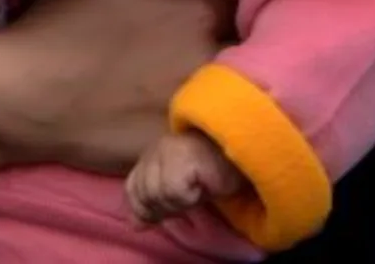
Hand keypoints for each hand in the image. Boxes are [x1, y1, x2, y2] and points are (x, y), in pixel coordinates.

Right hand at [0, 0, 230, 185]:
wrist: (21, 94)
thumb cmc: (59, 26)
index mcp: (197, 13)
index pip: (239, 11)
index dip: (223, 17)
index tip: (205, 22)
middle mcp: (209, 59)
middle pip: (242, 57)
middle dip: (228, 54)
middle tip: (193, 59)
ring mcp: (199, 109)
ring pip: (233, 100)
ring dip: (222, 94)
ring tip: (191, 94)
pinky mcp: (182, 150)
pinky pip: (211, 143)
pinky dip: (204, 136)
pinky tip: (179, 130)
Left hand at [126, 130, 249, 226]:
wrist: (241, 154)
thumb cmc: (212, 173)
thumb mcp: (179, 191)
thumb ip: (155, 204)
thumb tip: (136, 225)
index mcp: (151, 154)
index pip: (133, 187)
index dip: (143, 206)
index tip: (162, 213)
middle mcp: (156, 148)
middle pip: (146, 194)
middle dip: (167, 205)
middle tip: (190, 195)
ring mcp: (168, 150)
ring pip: (159, 194)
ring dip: (182, 200)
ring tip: (199, 188)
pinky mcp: (183, 156)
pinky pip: (175, 191)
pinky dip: (190, 195)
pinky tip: (203, 184)